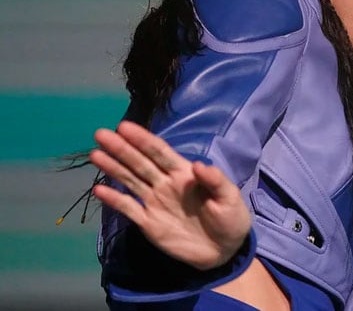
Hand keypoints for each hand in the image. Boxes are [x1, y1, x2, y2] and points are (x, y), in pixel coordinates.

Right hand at [90, 121, 250, 270]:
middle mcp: (165, 183)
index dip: (143, 139)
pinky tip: (98, 190)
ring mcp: (155, 202)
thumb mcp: (229, 197)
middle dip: (121, 148)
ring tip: (95, 154)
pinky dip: (114, 200)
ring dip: (113, 168)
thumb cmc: (230, 218)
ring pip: (130, 180)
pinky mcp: (149, 223)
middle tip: (101, 134)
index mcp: (184, 173)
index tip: (124, 127)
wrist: (224, 250)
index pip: (160, 152)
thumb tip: (197, 165)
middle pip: (140, 162)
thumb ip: (215, 181)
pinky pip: (128, 208)